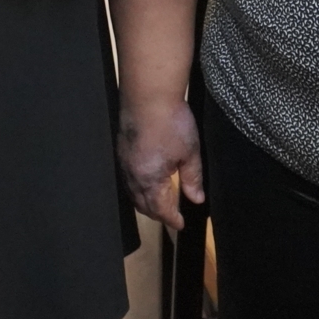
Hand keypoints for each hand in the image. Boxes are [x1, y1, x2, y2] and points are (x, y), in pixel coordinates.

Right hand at [118, 99, 204, 233]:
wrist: (148, 95)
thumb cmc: (171, 122)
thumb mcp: (189, 152)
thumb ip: (193, 179)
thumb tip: (196, 199)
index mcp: (149, 179)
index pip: (160, 209)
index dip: (171, 218)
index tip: (180, 224)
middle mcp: (132, 175)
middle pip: (143, 204)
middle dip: (158, 213)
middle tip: (171, 215)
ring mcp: (124, 162)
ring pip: (133, 192)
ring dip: (146, 201)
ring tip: (160, 202)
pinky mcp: (121, 150)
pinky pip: (128, 178)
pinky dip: (138, 187)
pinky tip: (148, 181)